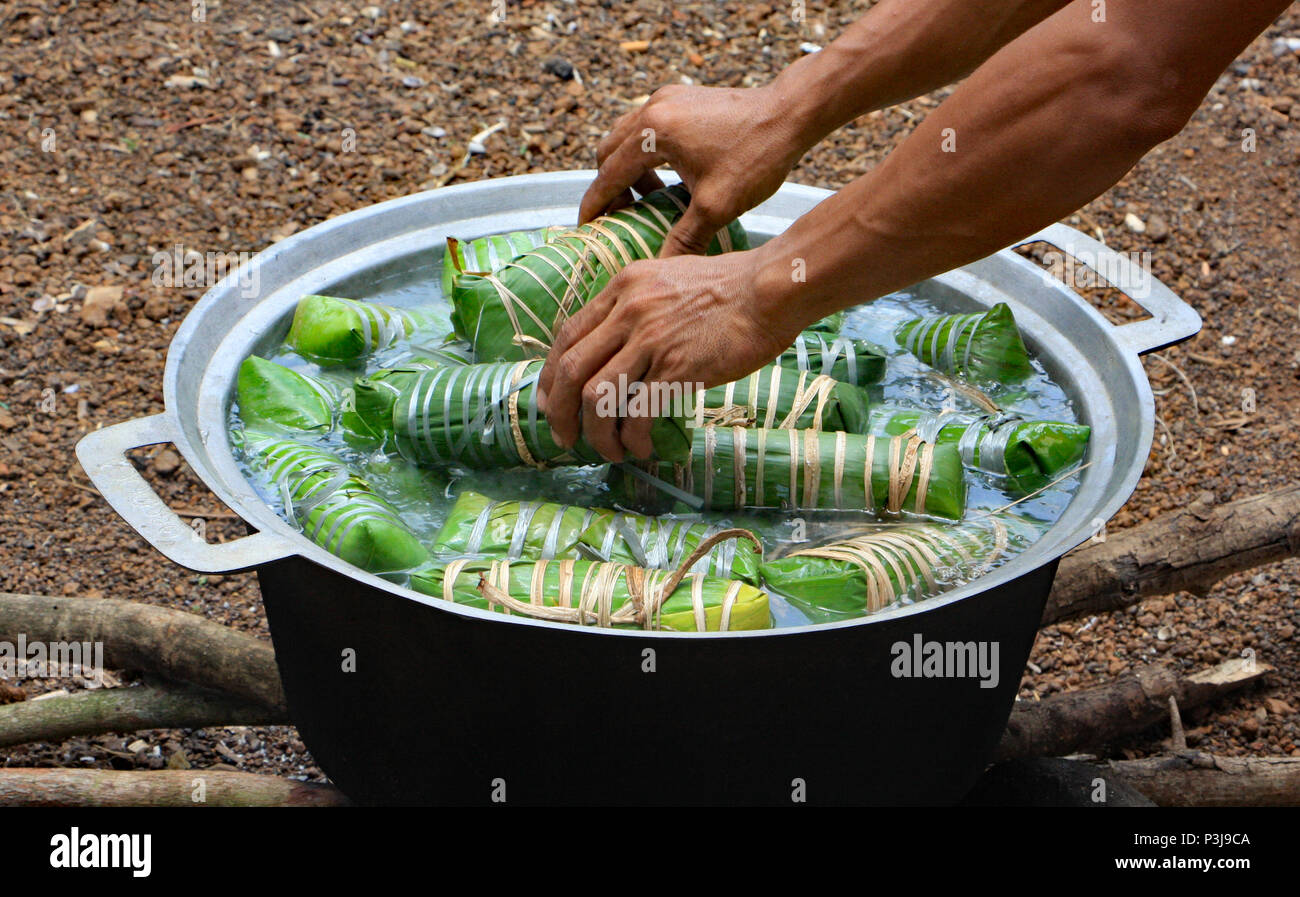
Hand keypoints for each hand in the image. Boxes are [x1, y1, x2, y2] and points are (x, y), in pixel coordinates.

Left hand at [536, 250, 800, 462]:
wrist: (770, 291)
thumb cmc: (730, 288)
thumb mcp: (669, 281)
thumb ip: (639, 307)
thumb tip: (621, 347)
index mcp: (622, 287)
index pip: (567, 335)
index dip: (550, 375)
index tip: (549, 402)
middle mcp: (627, 310)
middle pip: (569, 370)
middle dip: (558, 413)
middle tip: (565, 438)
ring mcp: (649, 339)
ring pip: (596, 397)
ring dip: (596, 434)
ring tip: (611, 451)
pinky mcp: (676, 366)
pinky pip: (636, 413)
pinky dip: (632, 438)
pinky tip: (642, 447)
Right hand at [580, 84, 809, 256]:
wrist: (791, 113)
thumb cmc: (757, 156)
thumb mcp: (717, 205)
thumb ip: (684, 238)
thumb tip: (662, 269)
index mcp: (652, 132)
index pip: (608, 174)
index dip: (595, 204)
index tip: (586, 226)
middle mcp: (652, 108)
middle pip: (609, 151)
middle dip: (611, 185)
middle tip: (625, 215)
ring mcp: (667, 98)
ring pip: (627, 136)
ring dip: (630, 168)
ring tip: (651, 197)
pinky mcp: (683, 97)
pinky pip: (648, 126)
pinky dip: (648, 152)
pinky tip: (672, 175)